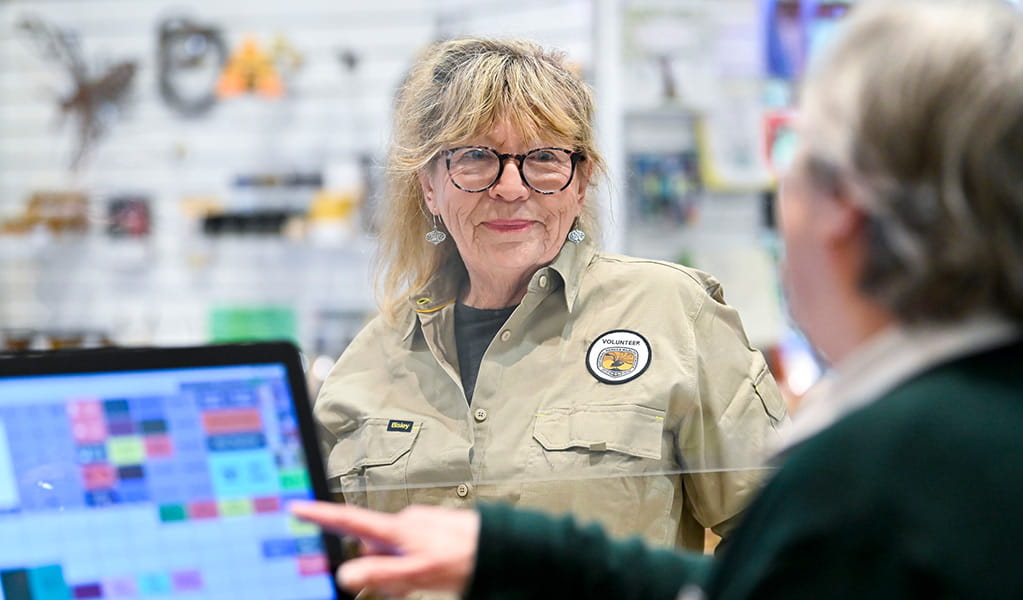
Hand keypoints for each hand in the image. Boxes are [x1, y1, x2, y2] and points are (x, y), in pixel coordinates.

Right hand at [291, 501, 480, 597]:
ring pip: (390, 552)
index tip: (297, 506)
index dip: (320, 513)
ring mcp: (417, 526)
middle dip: (375, 567)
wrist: (501, 548)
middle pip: (371, 547)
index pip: (349, 518)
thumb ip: (381, 572)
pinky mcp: (428, 531)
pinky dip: (410, 565)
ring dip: (397, 570)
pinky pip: (407, 550)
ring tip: (421, 581)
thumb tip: (346, 573)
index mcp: (397, 528)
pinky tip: (429, 573)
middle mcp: (404, 522)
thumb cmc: (465, 556)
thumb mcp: (418, 572)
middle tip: (399, 585)